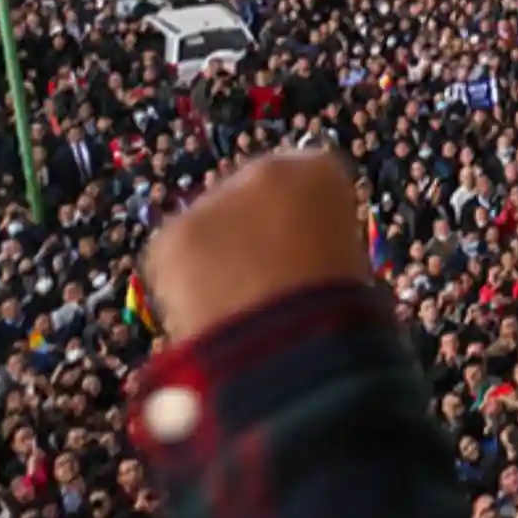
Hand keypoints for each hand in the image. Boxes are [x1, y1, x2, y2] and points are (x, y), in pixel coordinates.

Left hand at [142, 150, 370, 343]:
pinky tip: (207, 312)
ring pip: (213, 225)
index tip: (307, 252)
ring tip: (235, 303)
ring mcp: (212, 201)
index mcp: (322, 172)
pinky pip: (178, 257)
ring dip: (221, 253)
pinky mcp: (169, 238)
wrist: (289, 346)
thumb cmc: (338, 312)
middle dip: (256, 232)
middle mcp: (264, 172)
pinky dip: (187, 282)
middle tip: (265, 278)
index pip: (311, 184)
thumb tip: (306, 259)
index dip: (307, 222)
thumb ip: (322, 246)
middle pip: (256, 197)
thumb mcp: (349, 266)